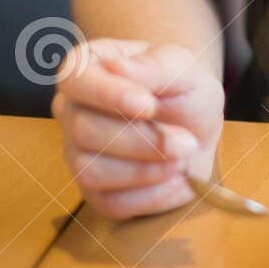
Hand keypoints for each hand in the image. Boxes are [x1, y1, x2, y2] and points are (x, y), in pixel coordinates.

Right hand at [51, 38, 224, 221]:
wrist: (196, 127)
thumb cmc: (183, 88)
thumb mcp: (182, 67)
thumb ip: (154, 65)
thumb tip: (117, 67)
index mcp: (86, 67)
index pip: (74, 78)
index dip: (108, 94)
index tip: (149, 106)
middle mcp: (71, 110)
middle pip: (83, 129)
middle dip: (141, 139)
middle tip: (186, 142)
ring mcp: (78, 153)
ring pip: (90, 170)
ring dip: (145, 169)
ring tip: (183, 157)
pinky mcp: (94, 192)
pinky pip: (110, 202)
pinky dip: (150, 194)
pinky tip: (175, 177)